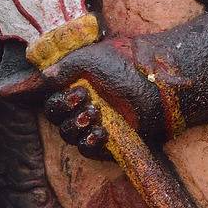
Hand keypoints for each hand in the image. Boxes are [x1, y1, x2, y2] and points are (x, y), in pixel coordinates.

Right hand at [42, 39, 163, 155]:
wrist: (161, 82)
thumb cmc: (129, 65)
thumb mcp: (94, 58)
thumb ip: (66, 66)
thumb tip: (45, 75)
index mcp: (76, 87)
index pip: (54, 101)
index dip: (59, 101)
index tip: (79, 92)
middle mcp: (84, 107)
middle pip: (58, 120)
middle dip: (66, 112)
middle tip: (88, 102)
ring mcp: (96, 125)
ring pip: (69, 135)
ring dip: (76, 127)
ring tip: (95, 114)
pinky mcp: (109, 142)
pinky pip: (88, 149)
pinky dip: (89, 142)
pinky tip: (100, 133)